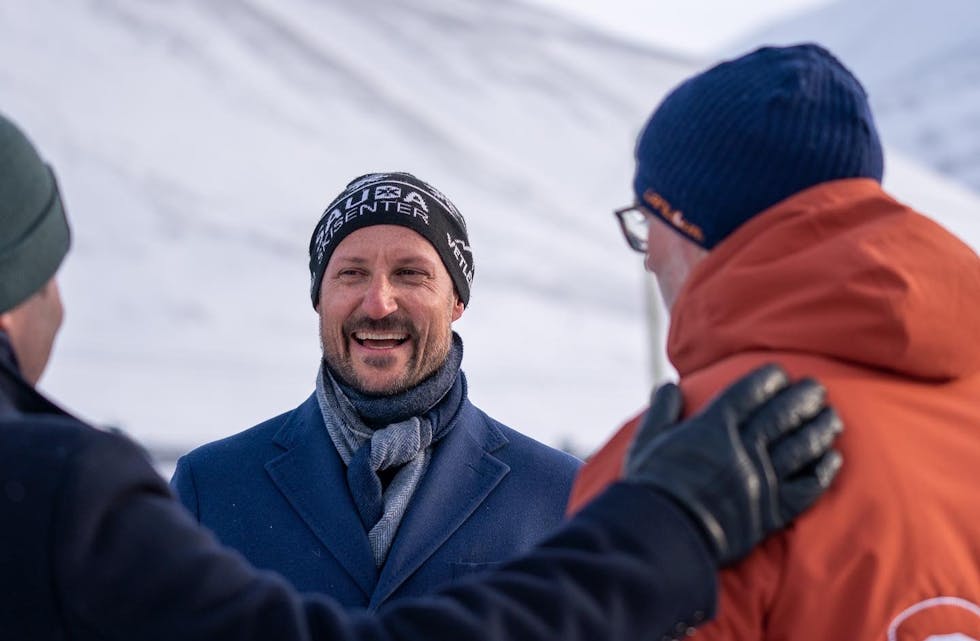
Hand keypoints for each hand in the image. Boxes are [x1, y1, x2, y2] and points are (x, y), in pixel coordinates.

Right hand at [624, 364, 842, 564]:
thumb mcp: (646, 443)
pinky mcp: (771, 512)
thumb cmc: (650, 489)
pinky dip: (822, 471)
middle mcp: (742, 449)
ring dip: (819, 428)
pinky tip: (832, 459)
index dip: (768, 379)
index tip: (780, 373)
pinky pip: (806, 488)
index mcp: (712, 429)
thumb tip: (669, 387)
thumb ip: (662, 412)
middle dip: (803, 397)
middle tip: (817, 387)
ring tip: (832, 416)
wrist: (664, 538)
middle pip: (782, 415)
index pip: (748, 393)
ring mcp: (761, 481)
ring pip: (801, 447)